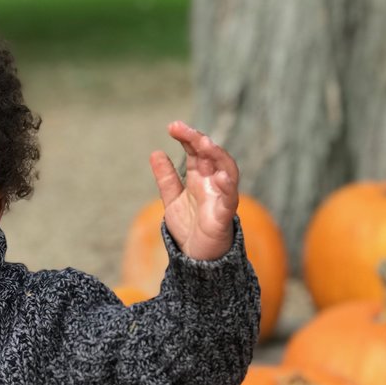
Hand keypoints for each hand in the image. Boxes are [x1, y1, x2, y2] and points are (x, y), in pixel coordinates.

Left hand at [149, 121, 238, 260]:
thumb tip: (155, 152)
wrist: (197, 257)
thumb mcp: (172, 199)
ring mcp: (221, 197)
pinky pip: (230, 199)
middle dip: (200, 140)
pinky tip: (221, 177)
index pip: (196, 151)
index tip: (173, 127)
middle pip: (211, 155)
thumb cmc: (190, 226)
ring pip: (227, 170)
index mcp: (200, 177)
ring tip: (205, 143)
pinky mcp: (224, 216)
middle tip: (185, 130)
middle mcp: (213, 183)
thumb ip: (166, 178)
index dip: (187, 137)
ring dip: (217, 156)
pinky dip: (227, 187)